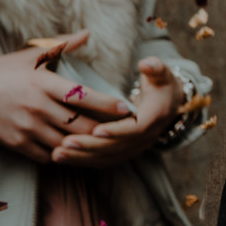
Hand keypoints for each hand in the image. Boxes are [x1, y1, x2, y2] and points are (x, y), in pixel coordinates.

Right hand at [0, 31, 133, 161]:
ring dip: (87, 145)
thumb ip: (61, 46)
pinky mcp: (17, 145)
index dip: (107, 104)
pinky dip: (65, 154)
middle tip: (124, 130)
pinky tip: (77, 150)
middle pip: (80, 124)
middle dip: (104, 129)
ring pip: (67, 143)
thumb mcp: (28, 56)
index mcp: (42, 83)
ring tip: (106, 143)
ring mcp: (26, 128)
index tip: (126, 108)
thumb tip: (87, 33)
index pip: (83, 96)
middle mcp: (36, 107)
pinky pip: (49, 155)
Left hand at [51, 57, 186, 167]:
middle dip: (90, 147)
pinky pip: (102, 160)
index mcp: (154, 117)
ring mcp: (134, 148)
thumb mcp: (161, 73)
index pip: (134, 129)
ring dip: (81, 157)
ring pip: (106, 157)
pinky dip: (82, 161)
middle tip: (66, 143)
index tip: (95, 130)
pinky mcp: (123, 152)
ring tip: (57, 153)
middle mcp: (146, 138)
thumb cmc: (159, 84)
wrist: (168, 103)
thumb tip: (146, 64)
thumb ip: (155, 68)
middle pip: (116, 147)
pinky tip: (61, 157)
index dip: (116, 131)